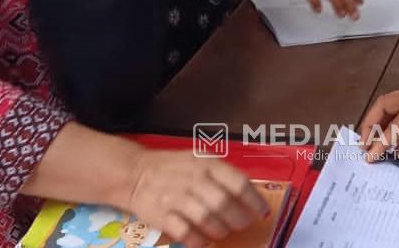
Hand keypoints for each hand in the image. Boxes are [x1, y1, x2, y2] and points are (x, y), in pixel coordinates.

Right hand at [126, 151, 268, 247]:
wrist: (135, 172)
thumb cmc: (173, 167)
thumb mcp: (198, 159)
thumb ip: (221, 174)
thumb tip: (249, 193)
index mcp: (206, 164)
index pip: (238, 182)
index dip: (254, 200)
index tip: (263, 212)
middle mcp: (193, 179)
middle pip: (223, 203)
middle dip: (238, 219)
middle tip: (242, 224)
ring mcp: (176, 197)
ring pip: (206, 219)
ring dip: (220, 230)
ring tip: (223, 232)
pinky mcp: (162, 215)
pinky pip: (185, 233)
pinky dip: (198, 240)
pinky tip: (203, 240)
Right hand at [358, 79, 398, 160]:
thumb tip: (393, 151)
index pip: (394, 126)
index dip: (380, 143)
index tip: (370, 157)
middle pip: (384, 104)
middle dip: (370, 124)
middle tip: (363, 145)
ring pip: (389, 101)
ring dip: (377, 119)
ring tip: (370, 139)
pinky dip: (389, 115)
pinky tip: (386, 130)